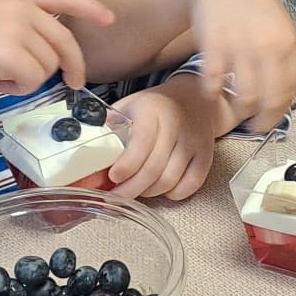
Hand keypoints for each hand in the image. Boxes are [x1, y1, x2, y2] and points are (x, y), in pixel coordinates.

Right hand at [0, 0, 112, 95]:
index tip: (108, 20)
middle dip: (73, 66)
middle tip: (74, 83)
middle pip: (64, 41)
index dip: (89, 9)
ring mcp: (16, 28)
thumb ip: (20, 21)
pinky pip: (32, 80)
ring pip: (47, 65)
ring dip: (28, 79)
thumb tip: (51, 49)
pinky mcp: (10, 52)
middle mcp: (20, 6)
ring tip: (0, 74)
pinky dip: (18, 88)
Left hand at [107, 83, 218, 201]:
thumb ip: (110, 126)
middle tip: (116, 196)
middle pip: (154, 169)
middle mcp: (175, 125)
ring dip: (149, 193)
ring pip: (170, 180)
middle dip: (131, 189)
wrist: (193, 98)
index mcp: (152, 111)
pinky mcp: (205, 155)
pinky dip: (174, 194)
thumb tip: (89, 155)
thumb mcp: (129, 106)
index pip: (141, 144)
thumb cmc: (155, 106)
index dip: (126, 166)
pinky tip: (162, 190)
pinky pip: (191, 184)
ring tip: (136, 191)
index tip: (113, 177)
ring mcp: (193, 142)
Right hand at [182, 0, 295, 132]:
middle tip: (255, 127)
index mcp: (288, 42)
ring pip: (244, 98)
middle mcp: (267, 46)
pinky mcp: (214, 46)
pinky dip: (213, 93)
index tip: (272, 121)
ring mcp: (240, 46)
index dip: (280, 113)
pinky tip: (214, 88)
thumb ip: (285, 58)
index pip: (289, 91)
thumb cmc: (253, 9)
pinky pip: (215, 85)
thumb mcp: (279, 27)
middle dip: (262, 121)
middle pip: (269, 100)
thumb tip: (288, 96)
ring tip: (236, 106)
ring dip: (239, 110)